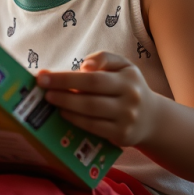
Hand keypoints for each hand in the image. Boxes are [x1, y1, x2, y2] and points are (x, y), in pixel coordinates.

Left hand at [37, 52, 158, 146]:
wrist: (152, 117)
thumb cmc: (129, 86)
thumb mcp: (122, 65)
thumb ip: (103, 58)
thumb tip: (83, 66)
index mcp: (128, 78)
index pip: (93, 78)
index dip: (66, 78)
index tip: (44, 76)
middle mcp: (130, 99)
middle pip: (89, 97)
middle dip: (62, 92)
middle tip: (42, 89)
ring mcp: (126, 120)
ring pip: (90, 114)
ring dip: (66, 106)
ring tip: (50, 100)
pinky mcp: (122, 136)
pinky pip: (93, 128)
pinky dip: (76, 120)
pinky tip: (64, 113)